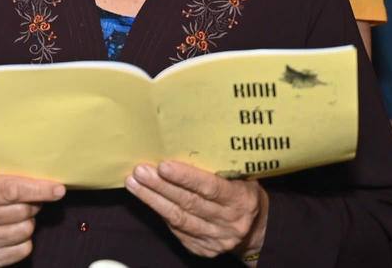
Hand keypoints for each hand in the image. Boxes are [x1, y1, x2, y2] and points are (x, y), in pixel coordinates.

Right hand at [0, 164, 64, 264]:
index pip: (11, 190)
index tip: (58, 189)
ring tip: (15, 214)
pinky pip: (24, 249)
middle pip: (22, 211)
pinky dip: (24, 239)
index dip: (38, 189)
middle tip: (26, 198)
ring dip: (28, 221)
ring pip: (26, 230)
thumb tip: (44, 178)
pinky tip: (11, 229)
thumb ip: (8, 173)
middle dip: (33, 203)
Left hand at [126, 161, 266, 259]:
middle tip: (140, 171)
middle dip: (161, 186)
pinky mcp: (203, 249)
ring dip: (152, 200)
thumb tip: (182, 142)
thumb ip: (220, 166)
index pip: (210, 188)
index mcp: (241, 200)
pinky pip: (176, 230)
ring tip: (133, 183)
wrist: (258, 230)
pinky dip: (159, 212)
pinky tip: (146, 198)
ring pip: (178, 219)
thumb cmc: (243, 192)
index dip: (186, 177)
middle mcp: (230, 222)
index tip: (163, 166)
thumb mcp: (242, 177)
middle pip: (189, 203)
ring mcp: (216, 239)